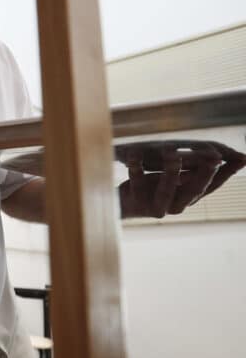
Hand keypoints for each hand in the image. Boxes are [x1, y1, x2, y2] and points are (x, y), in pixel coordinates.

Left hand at [117, 140, 245, 218]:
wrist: (123, 205)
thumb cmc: (154, 189)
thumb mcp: (179, 180)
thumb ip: (198, 170)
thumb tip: (227, 158)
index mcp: (189, 197)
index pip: (213, 185)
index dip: (227, 173)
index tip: (242, 158)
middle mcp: (177, 204)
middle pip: (194, 190)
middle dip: (204, 174)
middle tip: (214, 157)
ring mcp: (156, 205)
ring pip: (166, 189)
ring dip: (170, 171)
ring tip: (172, 152)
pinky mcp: (135, 201)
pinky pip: (135, 183)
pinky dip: (135, 167)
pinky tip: (135, 153)